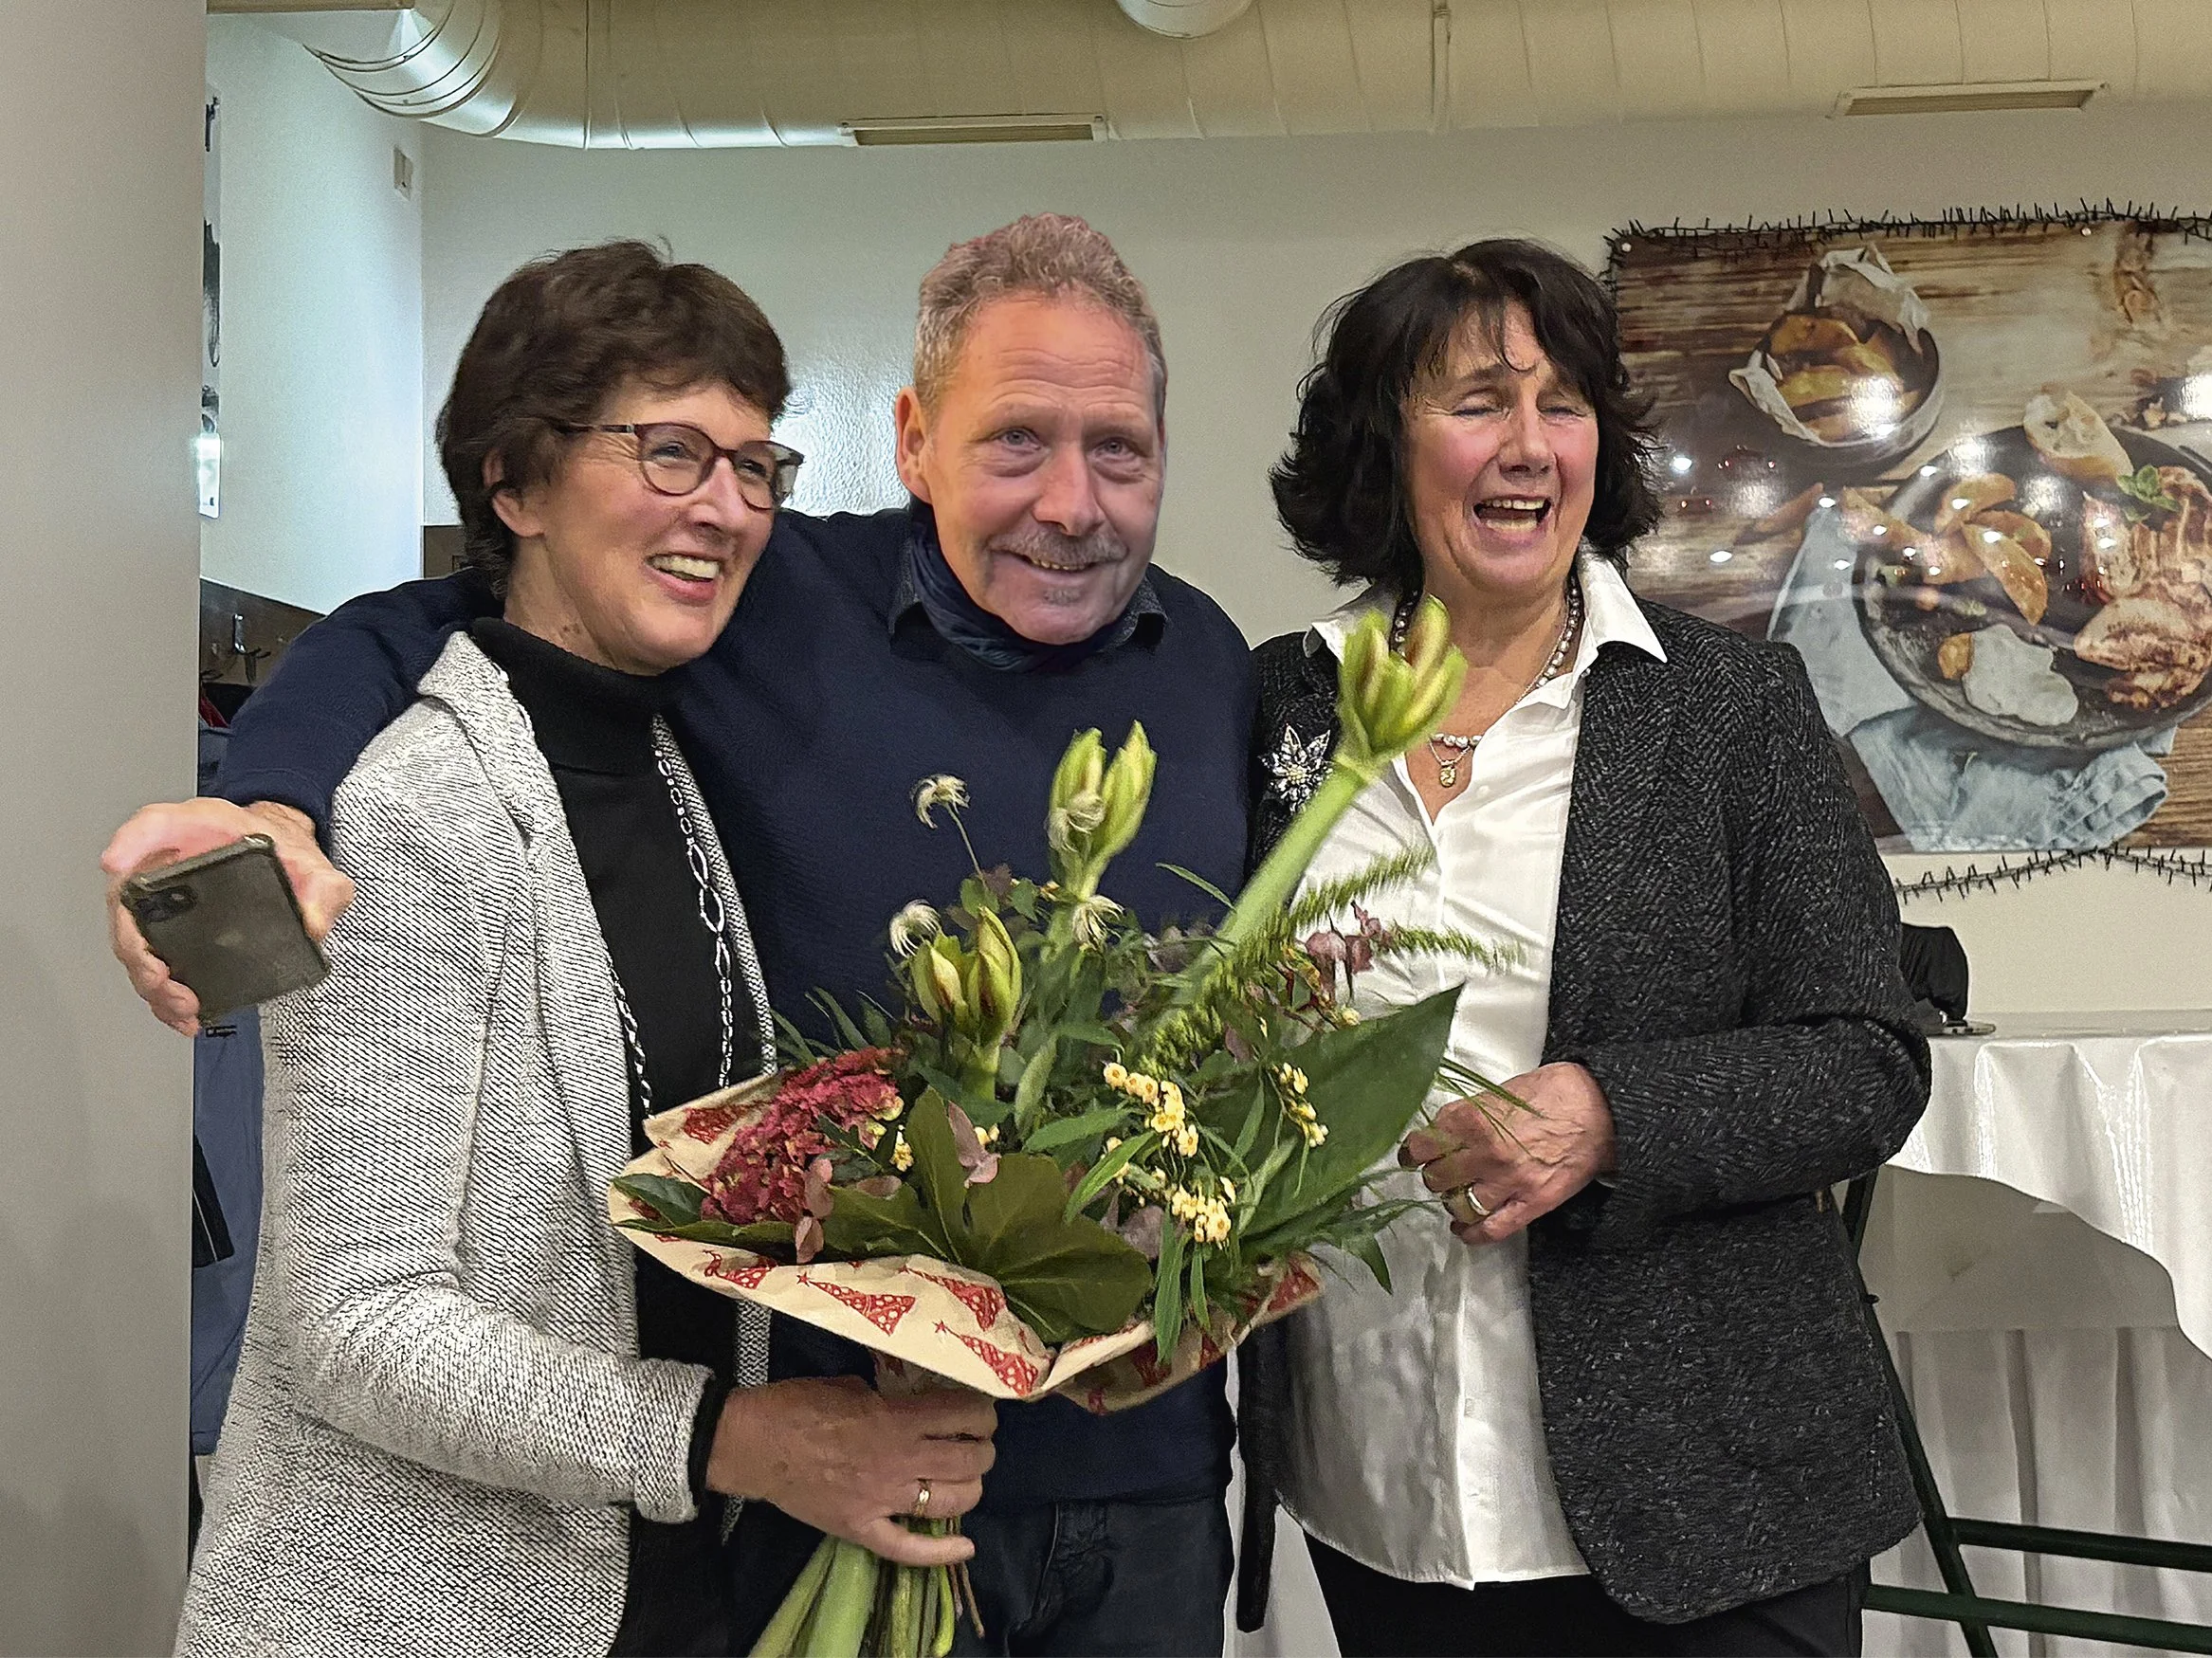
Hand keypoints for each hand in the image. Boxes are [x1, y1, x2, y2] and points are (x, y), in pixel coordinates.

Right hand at [100, 799, 353, 1033]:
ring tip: (181, 1006)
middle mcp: (168, 863)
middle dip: (138, 948)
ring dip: (149, 980)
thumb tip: (313, 924)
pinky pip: (150, 962)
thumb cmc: (283, 850)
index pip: (155, 823)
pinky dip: (161, 994)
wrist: (282, 858)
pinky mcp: (167, 931)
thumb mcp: (313, 863)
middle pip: (129, 900)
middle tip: (162, 977)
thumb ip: (323, 887)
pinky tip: (180, 1014)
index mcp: (199, 829)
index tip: (115, 862)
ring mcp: (161, 899)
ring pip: (133, 940)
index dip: (130, 842)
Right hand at [706, 1376, 996, 1565]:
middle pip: (969, 1460)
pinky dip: (941, 1553)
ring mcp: (883, 1500)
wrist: (755, 1445)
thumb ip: (888, 1397)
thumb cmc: (799, 1405)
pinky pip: (909, 1549)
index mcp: (897, 1419)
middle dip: (983, 1450)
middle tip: (977, 1443)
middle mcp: (900, 1460)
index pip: (964, 1416)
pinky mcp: (863, 1528)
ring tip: (968, 1478)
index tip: (981, 1412)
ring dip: (971, 1488)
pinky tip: (966, 1547)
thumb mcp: (851, 1385)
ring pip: (952, 1501)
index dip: (983, 1413)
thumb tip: (910, 1402)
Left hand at [1399, 1062, 1615, 1246]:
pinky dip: (1471, 1234)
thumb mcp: (1503, 1091)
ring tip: (1457, 1194)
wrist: (1602, 1109)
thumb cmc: (1556, 1093)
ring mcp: (1508, 1181)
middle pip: (1437, 1177)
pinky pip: (1491, 1229)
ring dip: (1452, 1201)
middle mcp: (1486, 1152)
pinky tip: (1464, 1228)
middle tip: (1442, 1172)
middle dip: (1436, 1175)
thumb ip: (1471, 1113)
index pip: (1423, 1144)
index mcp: (1474, 1118)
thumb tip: (1445, 1129)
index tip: (1414, 1154)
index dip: (1415, 1152)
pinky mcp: (1531, 1203)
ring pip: (1457, 1204)